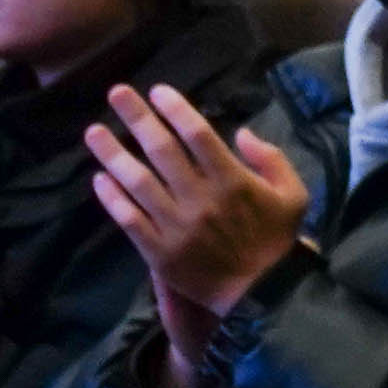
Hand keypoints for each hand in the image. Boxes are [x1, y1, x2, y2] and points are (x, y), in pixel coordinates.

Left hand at [87, 85, 314, 334]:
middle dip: (137, 118)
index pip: (198, 135)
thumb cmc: (277, 240)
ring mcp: (176, 226)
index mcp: (233, 181)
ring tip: (94, 132)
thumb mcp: (294, 195)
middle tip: (116, 93)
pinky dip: (113, 198)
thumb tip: (241, 133)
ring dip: (113, 154)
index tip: (157, 91)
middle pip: (162, 150)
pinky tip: (99, 179)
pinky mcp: (159, 251)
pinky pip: (130, 220)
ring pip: (137, 182)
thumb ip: (271, 158)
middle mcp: (200, 198)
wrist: (263, 295)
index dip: (176, 109)